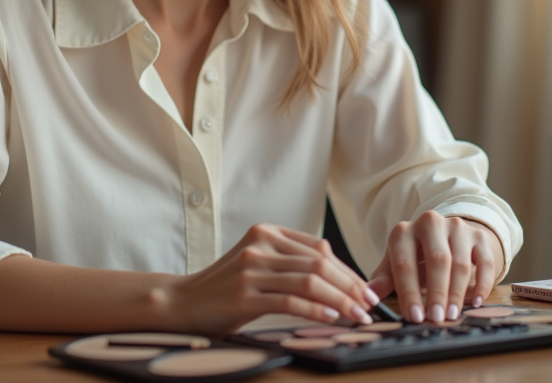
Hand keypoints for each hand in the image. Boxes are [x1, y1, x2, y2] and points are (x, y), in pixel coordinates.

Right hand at [158, 223, 380, 335]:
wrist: (182, 302)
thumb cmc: (226, 288)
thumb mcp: (258, 265)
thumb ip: (290, 264)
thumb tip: (339, 280)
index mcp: (267, 232)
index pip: (319, 249)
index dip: (348, 271)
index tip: (366, 291)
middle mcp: (260, 245)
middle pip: (319, 264)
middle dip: (350, 287)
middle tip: (369, 306)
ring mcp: (251, 268)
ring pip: (309, 281)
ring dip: (340, 301)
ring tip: (357, 317)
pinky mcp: (244, 294)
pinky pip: (290, 301)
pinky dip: (315, 310)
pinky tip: (331, 319)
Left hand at [366, 212, 504, 322]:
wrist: (445, 236)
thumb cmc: (416, 257)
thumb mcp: (397, 264)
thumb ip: (385, 279)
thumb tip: (368, 294)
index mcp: (403, 232)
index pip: (405, 263)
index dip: (409, 292)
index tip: (414, 317)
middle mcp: (430, 223)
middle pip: (437, 260)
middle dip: (436, 292)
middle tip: (436, 318)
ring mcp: (457, 227)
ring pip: (461, 263)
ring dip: (457, 292)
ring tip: (452, 315)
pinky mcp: (479, 236)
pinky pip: (485, 262)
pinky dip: (482, 284)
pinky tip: (476, 302)